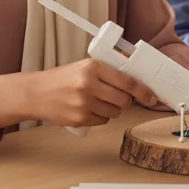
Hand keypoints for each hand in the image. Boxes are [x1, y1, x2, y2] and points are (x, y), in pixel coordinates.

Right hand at [30, 58, 158, 127]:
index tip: (152, 96)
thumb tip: (136, 81)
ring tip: (98, 101)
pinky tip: (89, 109)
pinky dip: (100, 117)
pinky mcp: (79, 118)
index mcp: (93, 67)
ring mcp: (83, 102)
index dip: (143, 91)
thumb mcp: (85, 67)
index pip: (127, 81)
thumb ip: (108, 72)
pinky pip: (102, 121)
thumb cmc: (63, 78)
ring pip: (114, 112)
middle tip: (118, 97)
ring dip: (112, 109)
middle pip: (124, 100)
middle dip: (125, 101)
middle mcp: (88, 84)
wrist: (36, 92)